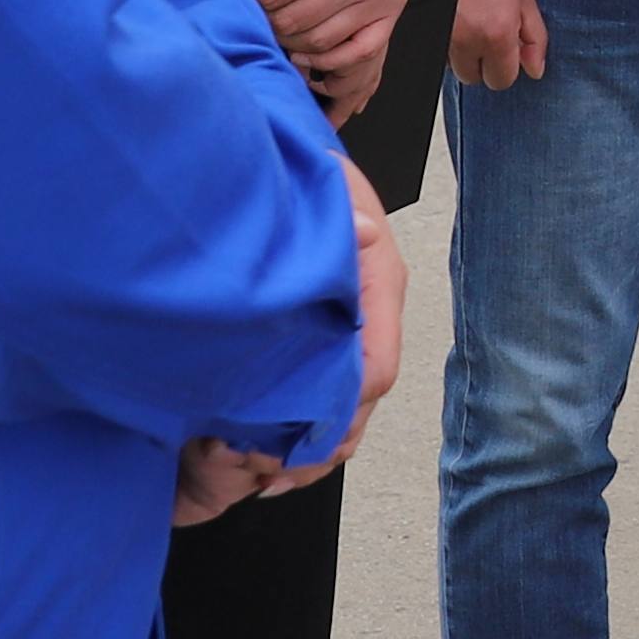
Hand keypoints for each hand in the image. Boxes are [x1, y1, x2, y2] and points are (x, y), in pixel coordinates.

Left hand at [180, 172, 409, 517]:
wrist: (296, 163)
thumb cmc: (312, 178)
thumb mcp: (327, 191)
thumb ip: (342, 219)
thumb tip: (362, 233)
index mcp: (379, 288)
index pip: (376, 369)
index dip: (342, 410)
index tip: (297, 434)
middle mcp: (370, 321)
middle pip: (361, 406)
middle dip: (318, 445)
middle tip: (266, 468)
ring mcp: (349, 336)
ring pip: (344, 415)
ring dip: (305, 452)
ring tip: (259, 475)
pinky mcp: (322, 346)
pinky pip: (322, 405)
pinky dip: (295, 437)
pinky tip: (261, 461)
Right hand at [431, 0, 547, 84]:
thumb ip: (534, 37)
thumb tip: (535, 70)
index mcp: (496, 33)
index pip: (501, 80)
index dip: (505, 66)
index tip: (504, 50)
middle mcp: (464, 39)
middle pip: (472, 77)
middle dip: (481, 60)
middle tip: (484, 30)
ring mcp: (436, 32)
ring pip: (449, 63)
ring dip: (459, 49)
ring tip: (465, 16)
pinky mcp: (416, 24)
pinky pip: (431, 44)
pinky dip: (440, 35)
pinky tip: (449, 11)